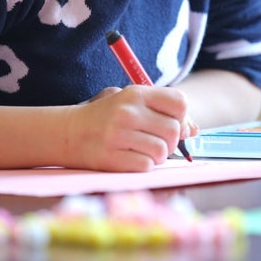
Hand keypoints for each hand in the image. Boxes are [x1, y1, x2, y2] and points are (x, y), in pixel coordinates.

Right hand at [64, 84, 189, 171]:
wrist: (66, 132)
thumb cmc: (105, 116)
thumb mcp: (130, 103)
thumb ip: (162, 110)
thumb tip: (194, 130)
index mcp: (135, 94)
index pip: (179, 102)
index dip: (182, 116)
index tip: (174, 123)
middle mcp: (128, 112)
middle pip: (174, 130)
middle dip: (171, 141)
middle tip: (157, 141)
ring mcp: (118, 135)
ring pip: (162, 151)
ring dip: (158, 156)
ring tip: (144, 150)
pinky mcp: (111, 158)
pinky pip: (146, 166)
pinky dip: (145, 166)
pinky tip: (132, 159)